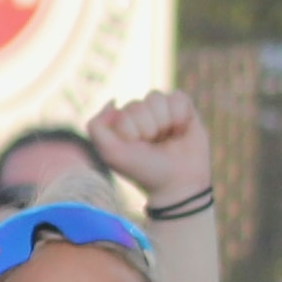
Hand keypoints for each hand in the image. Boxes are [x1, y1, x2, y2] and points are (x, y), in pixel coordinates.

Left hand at [85, 90, 209, 204]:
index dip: (130, 130)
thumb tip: (113, 102)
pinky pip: (178, 97)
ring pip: (157, 98)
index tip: (136, 148)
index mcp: (121, 123)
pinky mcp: (184, 110)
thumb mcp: (111, 153)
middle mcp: (141, 115)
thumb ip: (97, 127)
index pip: (122, 111)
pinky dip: (180, 116)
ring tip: (166, 138)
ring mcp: (162, 111)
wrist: (178, 184)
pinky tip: (180, 131)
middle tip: (153, 146)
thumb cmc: (143, 170)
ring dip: (163, 122)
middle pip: (139, 104)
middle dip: (147, 127)